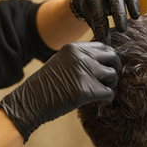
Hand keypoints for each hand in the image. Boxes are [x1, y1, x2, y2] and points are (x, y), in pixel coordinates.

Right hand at [0, 42, 120, 141]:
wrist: (31, 100)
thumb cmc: (47, 84)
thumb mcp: (63, 61)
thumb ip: (81, 57)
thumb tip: (106, 60)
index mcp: (75, 47)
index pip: (104, 46)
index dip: (109, 58)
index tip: (107, 67)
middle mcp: (81, 56)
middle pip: (113, 57)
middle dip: (114, 68)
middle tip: (108, 79)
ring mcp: (84, 72)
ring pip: (112, 75)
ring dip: (110, 84)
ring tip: (100, 90)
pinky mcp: (86, 90)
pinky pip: (109, 93)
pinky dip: (107, 98)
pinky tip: (99, 100)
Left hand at [70, 0, 146, 44]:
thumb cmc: (91, 7)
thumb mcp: (90, 16)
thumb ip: (97, 27)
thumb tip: (104, 46)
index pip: (99, 12)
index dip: (103, 28)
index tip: (106, 41)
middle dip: (119, 14)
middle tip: (122, 29)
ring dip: (132, 2)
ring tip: (135, 17)